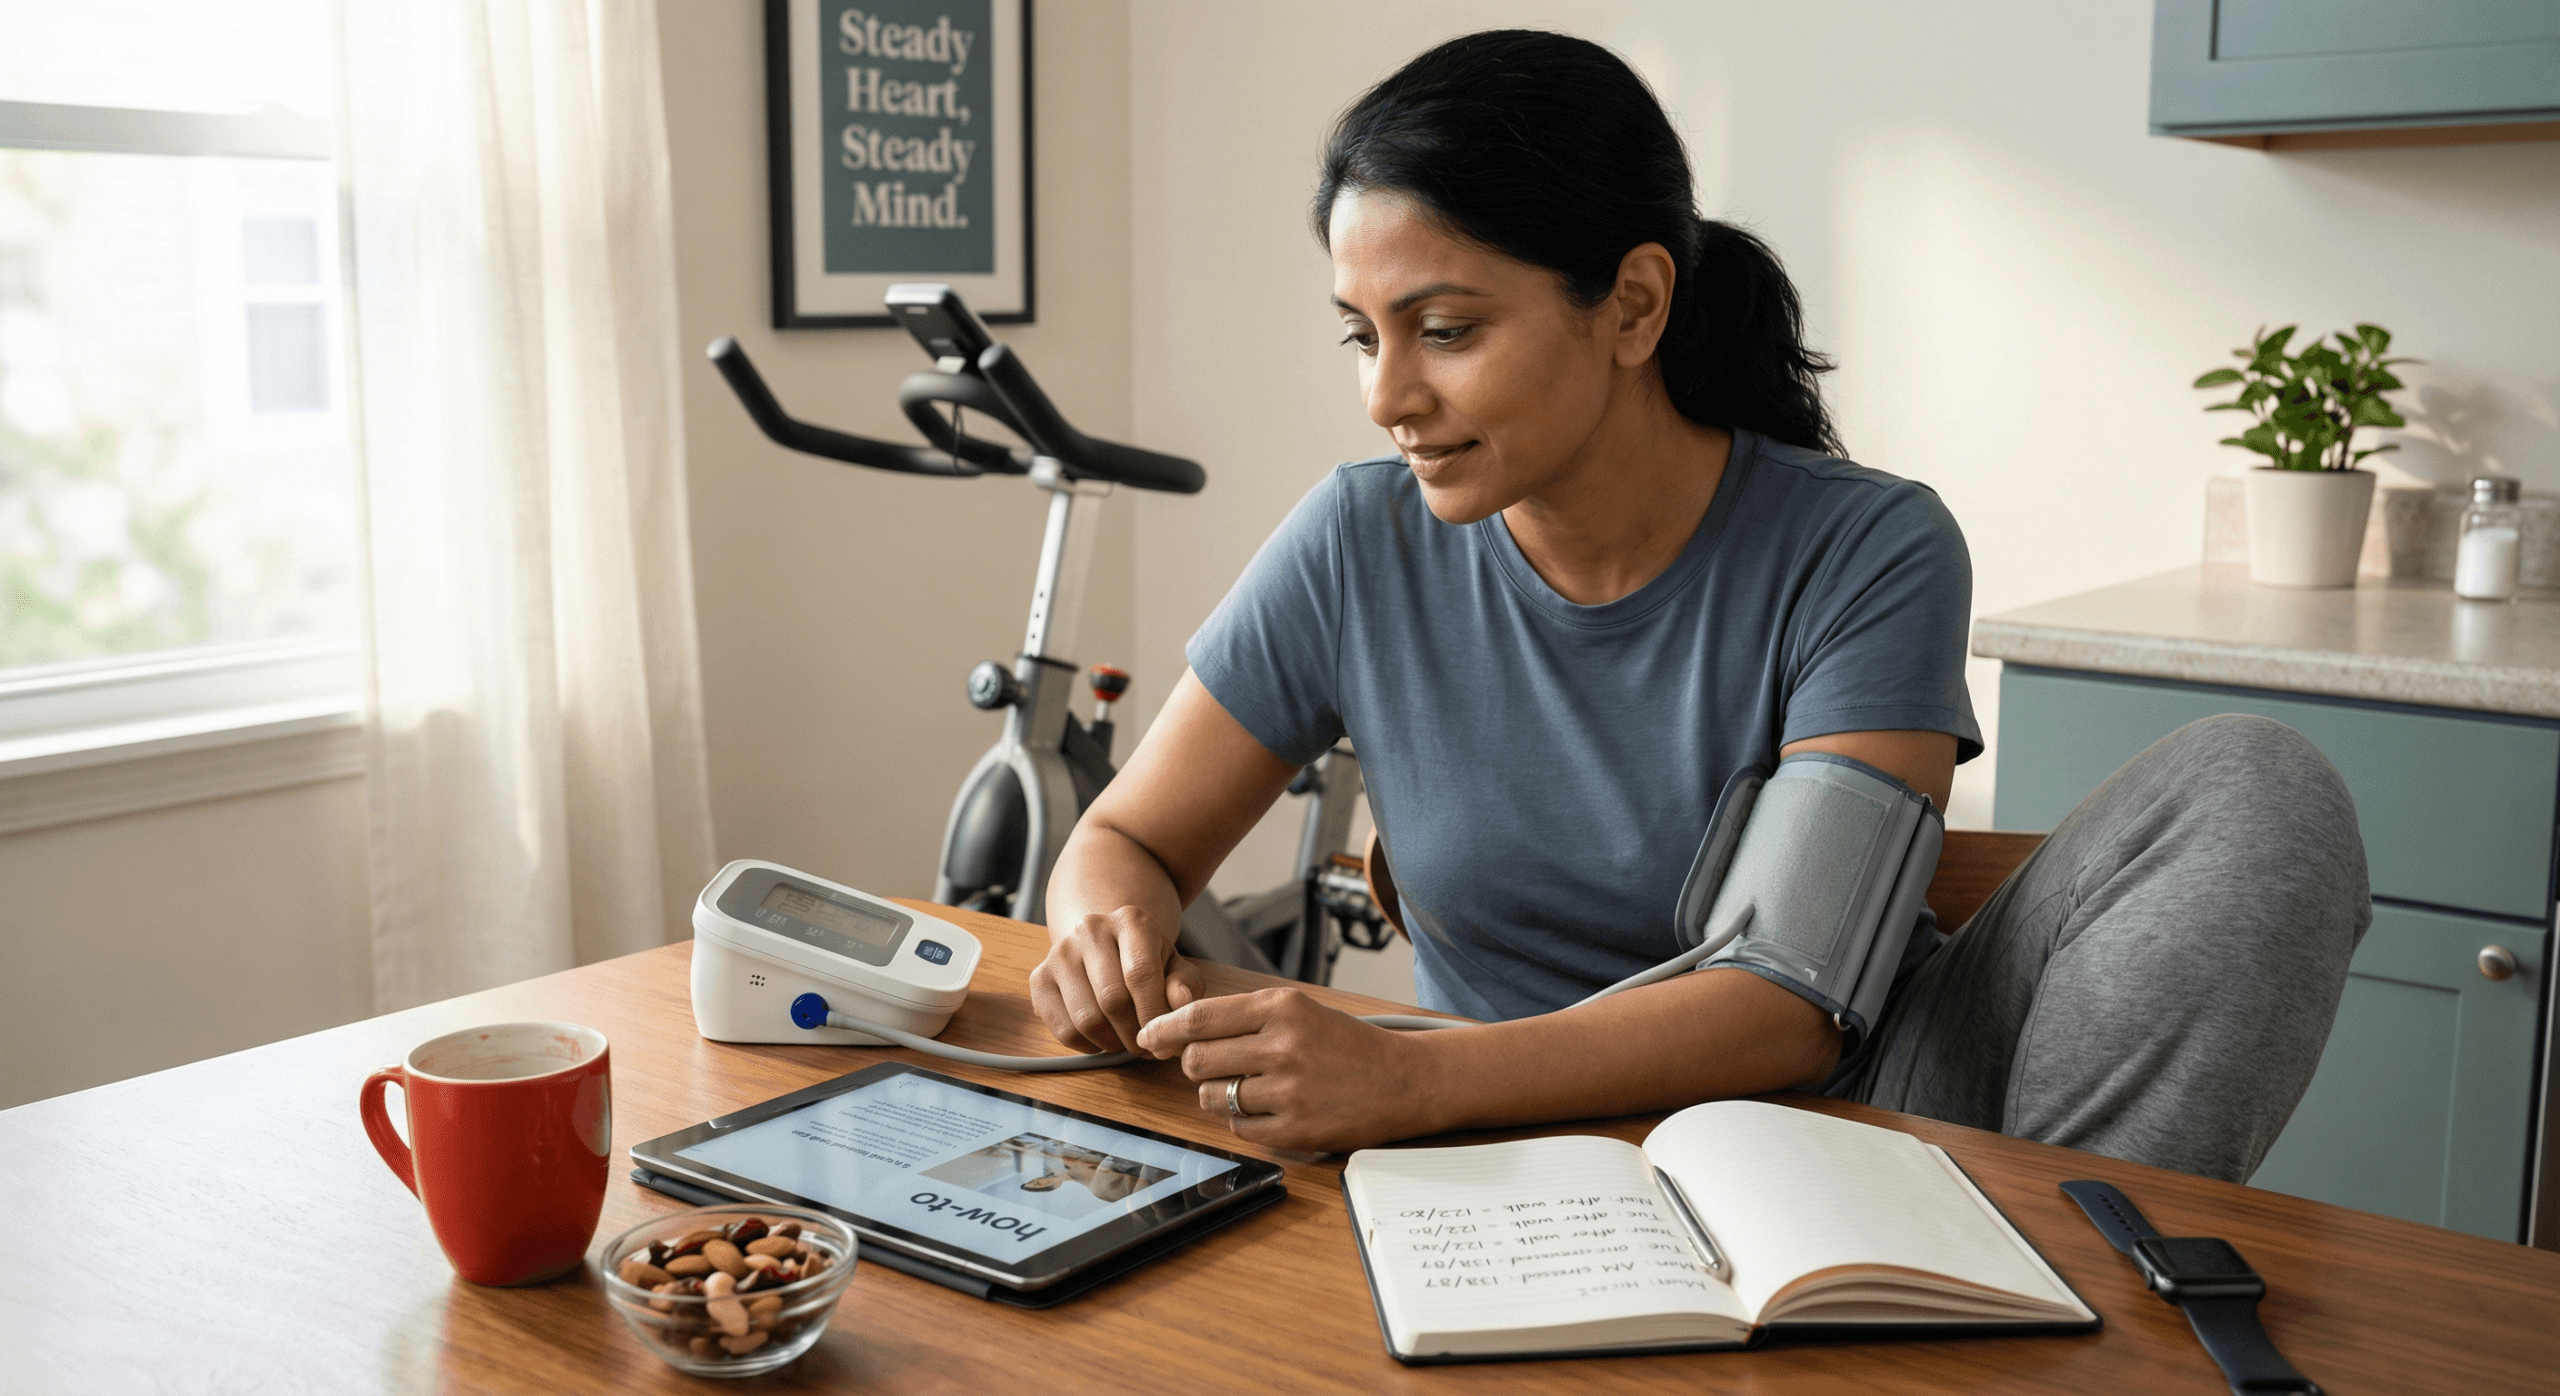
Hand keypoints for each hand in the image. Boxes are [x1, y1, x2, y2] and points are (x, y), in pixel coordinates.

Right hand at [1028, 905, 1204, 1053]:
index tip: (1167, 1042)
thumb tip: (1181, 1003)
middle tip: (1147, 1047)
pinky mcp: (1039, 978)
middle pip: (1112, 999)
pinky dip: (1087, 1046)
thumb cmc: (1145, 960)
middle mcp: (1090, 929)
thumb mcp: (1174, 966)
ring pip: (1086, 1019)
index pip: (1141, 974)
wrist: (1105, 944)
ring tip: (1126, 1041)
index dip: (1155, 1016)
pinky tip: (1103, 1039)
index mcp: (1130, 920)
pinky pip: (1062, 1029)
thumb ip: (1185, 985)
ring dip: (1112, 1043)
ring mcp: (1060, 952)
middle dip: (1135, 1034)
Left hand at [1136, 988, 1448, 1152]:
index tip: (1149, 1037)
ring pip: (1213, 1096)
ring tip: (1250, 1087)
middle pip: (1197, 1060)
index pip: (1199, 1017)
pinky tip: (1272, 1109)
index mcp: (1282, 1008)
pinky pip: (1239, 1127)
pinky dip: (1245, 1121)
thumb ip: (1243, 1016)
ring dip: (1219, 1094)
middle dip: (1196, 1065)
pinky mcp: (1296, 1130)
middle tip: (1215, 1066)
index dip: (1164, 1029)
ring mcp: (1290, 1091)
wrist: (1405, 1081)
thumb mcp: (1299, 1010)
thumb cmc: (1347, 1044)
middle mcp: (1284, 1046)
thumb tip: (1178, 1032)